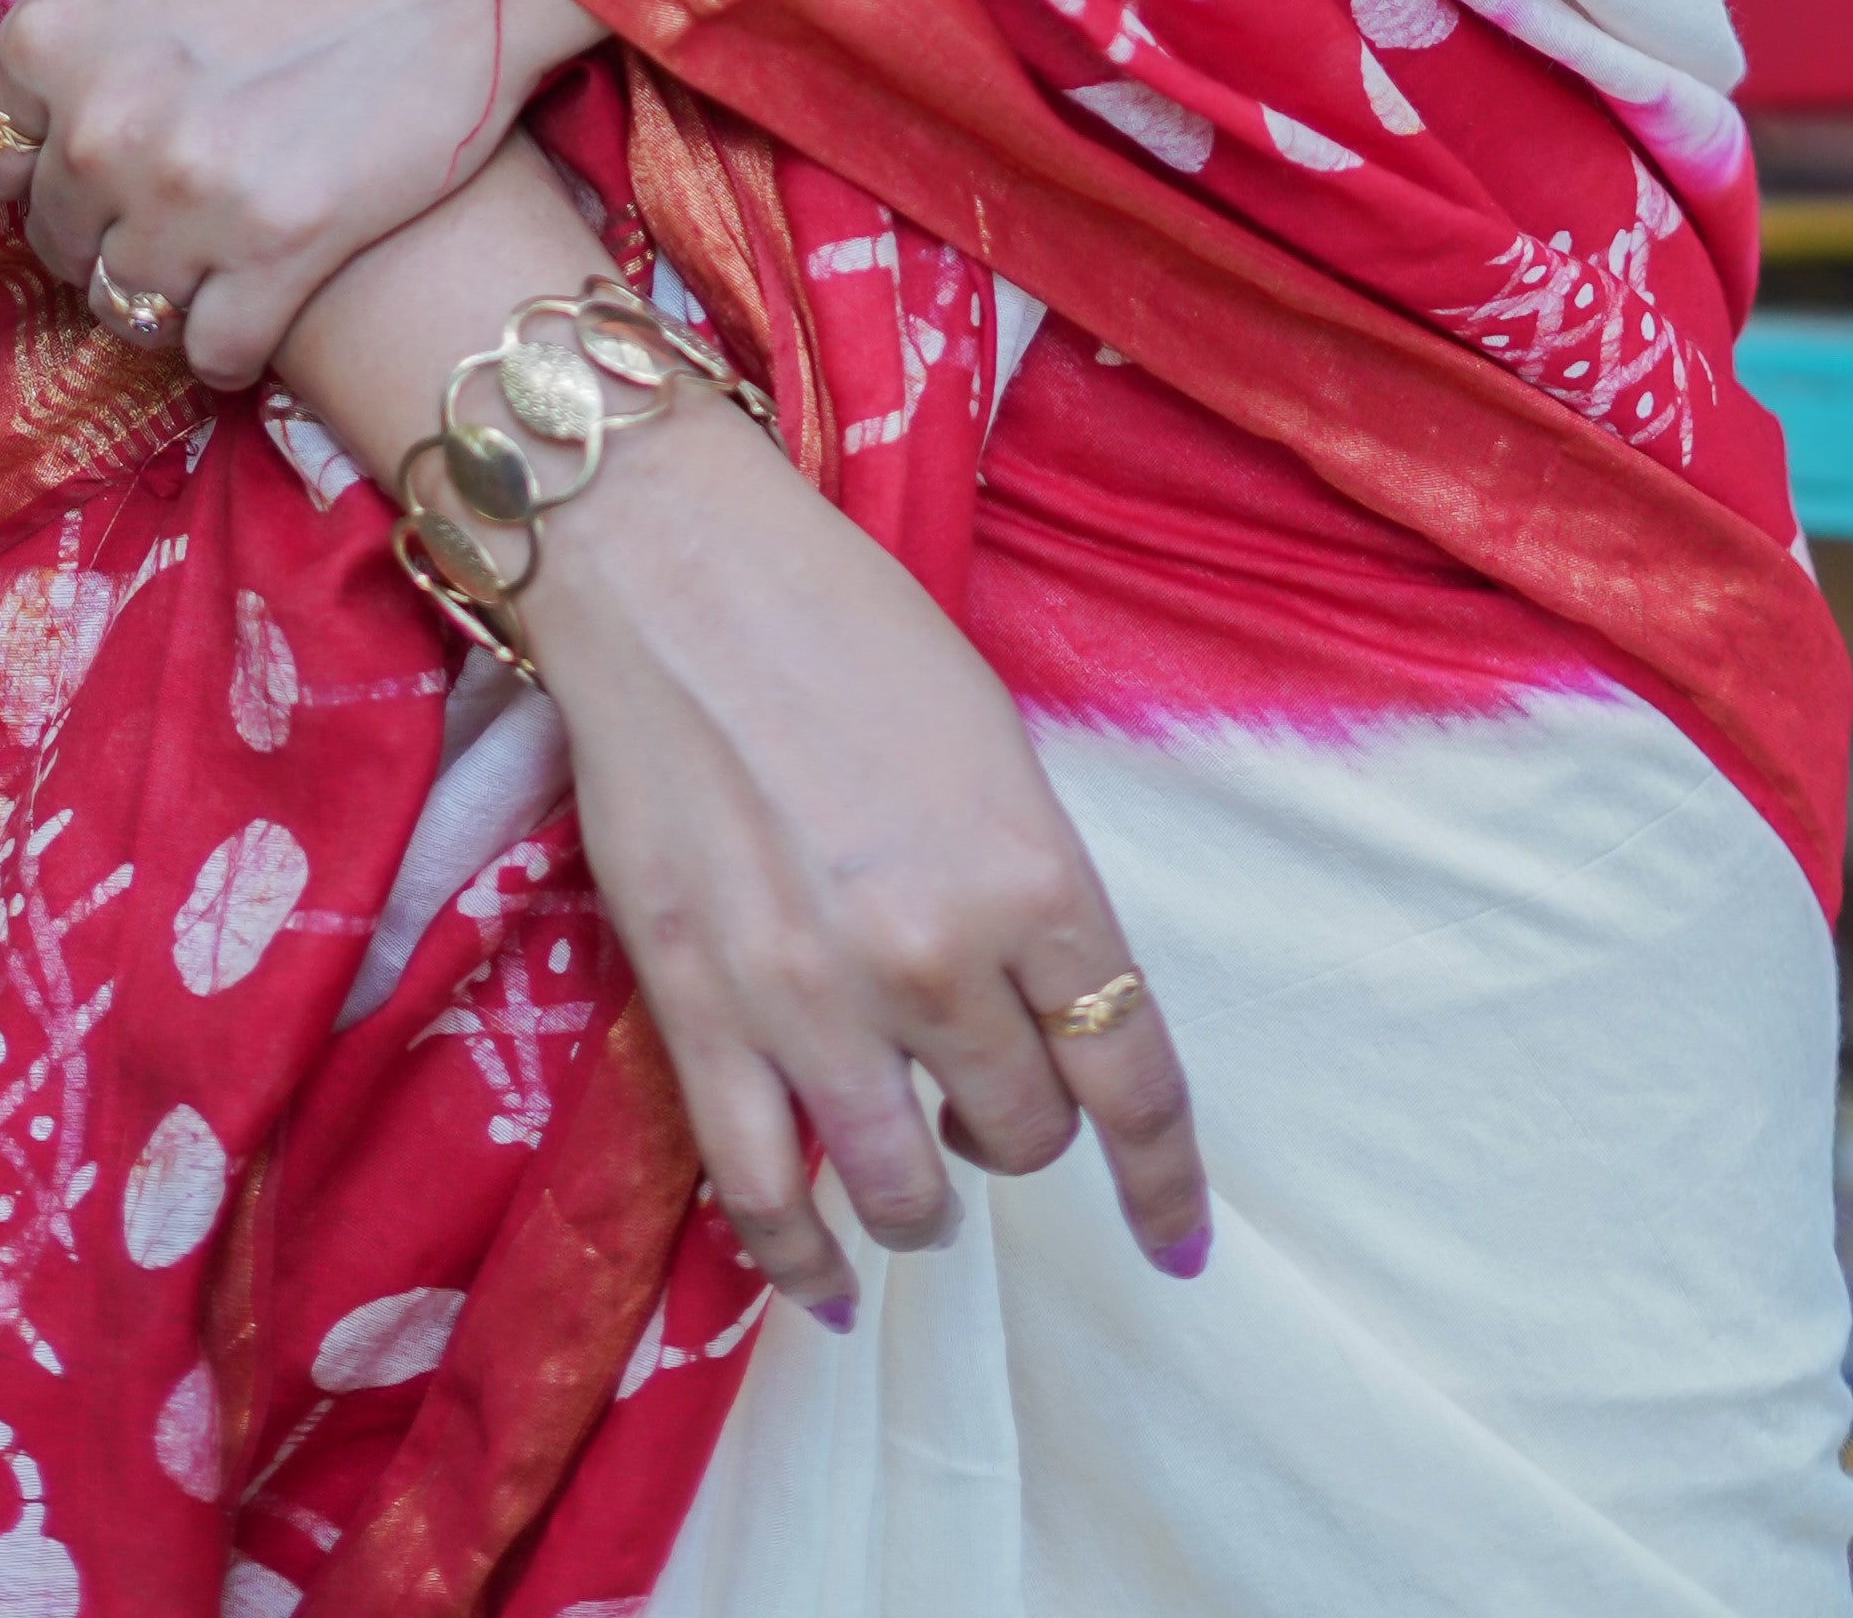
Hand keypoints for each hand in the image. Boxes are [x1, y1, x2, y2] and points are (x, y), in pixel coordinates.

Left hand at [0, 0, 603, 384]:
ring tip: (206, 247)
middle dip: (96, 214)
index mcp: (60, 21)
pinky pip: (210, 350)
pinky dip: (224, 338)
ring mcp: (191, 197)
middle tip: (165, 186)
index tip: (98, 128)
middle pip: (52, 228)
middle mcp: (104, 122)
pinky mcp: (285, 253)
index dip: (41, 138)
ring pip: (123, 297)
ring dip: (155, 280)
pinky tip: (259, 296)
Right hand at [524, 384, 1212, 1316]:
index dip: (1162, 1177)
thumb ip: (1027, 884)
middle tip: (988, 1105)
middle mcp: (935, 956)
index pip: (1131, 1073)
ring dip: (923, 1206)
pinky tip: (822, 1279)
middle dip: (1017, 1133)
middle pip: (1020, 1131)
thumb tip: (1041, 1002)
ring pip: (901, 1189)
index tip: (1177, 1237)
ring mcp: (810, 996)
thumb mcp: (991, 743)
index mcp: (1030, 874)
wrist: (674, 573)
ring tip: (916, 1190)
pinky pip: (761, 1189)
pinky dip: (798, 1255)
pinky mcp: (700, 1011)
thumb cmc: (841, 625)